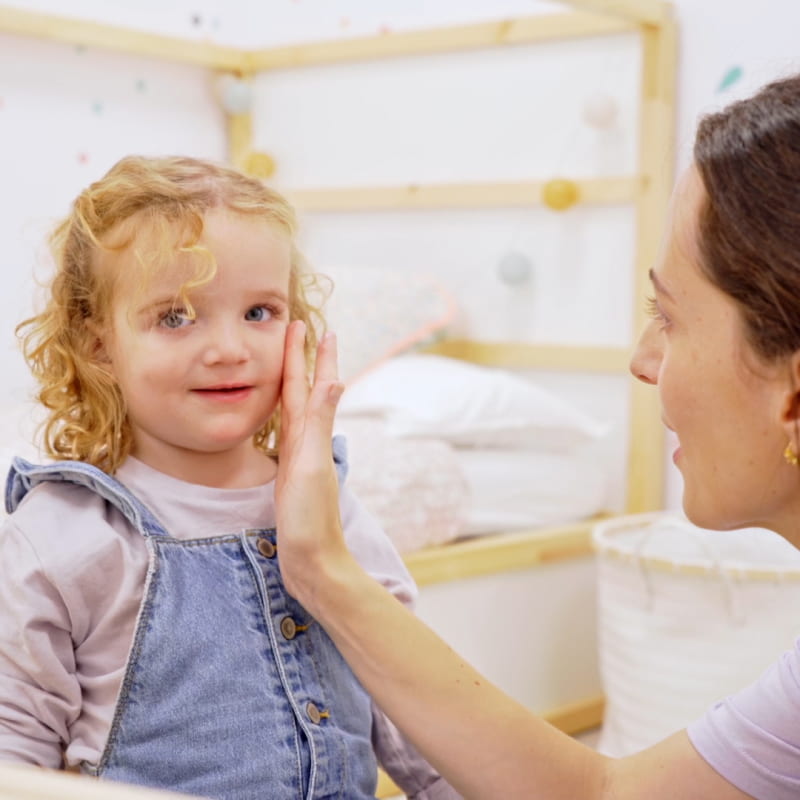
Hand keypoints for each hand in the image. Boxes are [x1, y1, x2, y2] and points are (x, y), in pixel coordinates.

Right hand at [275, 321, 349, 608]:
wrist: (314, 562)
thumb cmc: (311, 520)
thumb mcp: (312, 467)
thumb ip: (320, 425)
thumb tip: (335, 380)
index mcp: (310, 437)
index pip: (308, 386)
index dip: (310, 355)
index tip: (310, 326)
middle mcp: (308, 444)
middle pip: (304, 392)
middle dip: (304, 360)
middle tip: (301, 329)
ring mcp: (300, 460)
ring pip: (297, 410)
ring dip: (297, 384)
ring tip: (295, 362)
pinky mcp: (290, 477)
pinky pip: (287, 434)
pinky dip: (286, 417)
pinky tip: (286, 417)